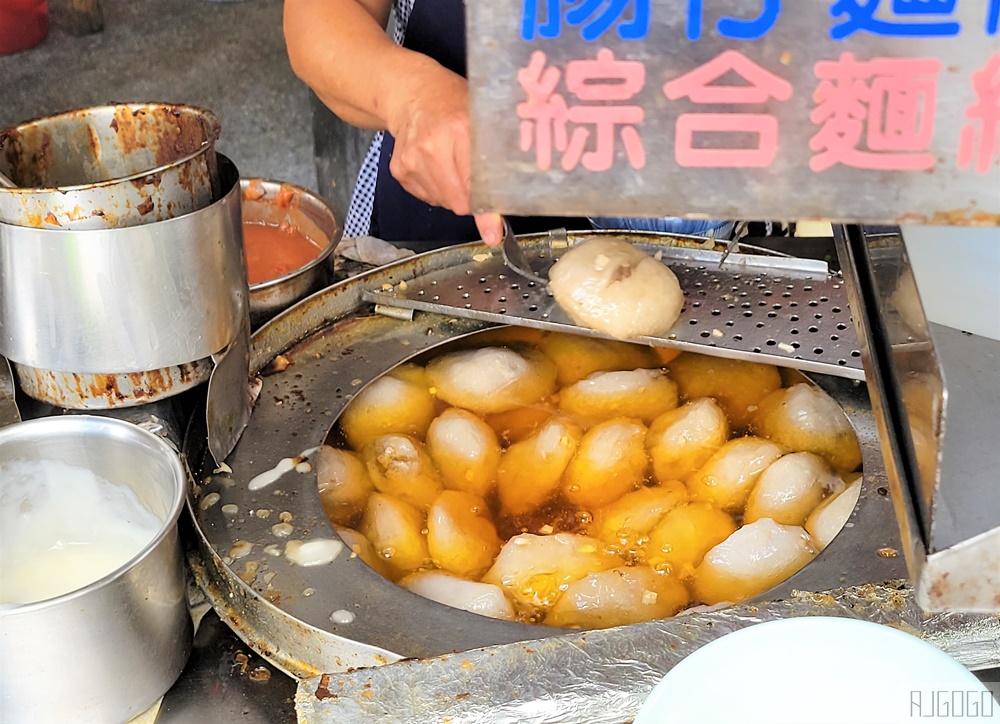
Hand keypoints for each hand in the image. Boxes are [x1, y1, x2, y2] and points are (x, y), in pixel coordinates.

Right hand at [385, 62, 502, 246]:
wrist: (411, 94)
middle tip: (472, 177)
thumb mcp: (481, 119)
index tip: (492, 233)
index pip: (475, 184)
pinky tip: (435, 165)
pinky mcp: (400, 170)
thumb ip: (496, 155)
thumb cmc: (451, 103)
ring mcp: (412, 160)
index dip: (486, 210)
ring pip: (443, 202)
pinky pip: (427, 197)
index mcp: (459, 129)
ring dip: (452, 192)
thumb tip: (507, 200)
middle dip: (470, 199)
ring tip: (450, 163)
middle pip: (458, 201)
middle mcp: (432, 147)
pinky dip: (436, 188)